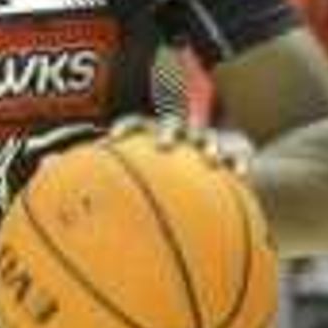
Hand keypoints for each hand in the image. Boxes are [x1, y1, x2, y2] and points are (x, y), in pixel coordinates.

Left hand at [109, 113, 256, 174]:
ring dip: (208, 145)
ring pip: (209, 138)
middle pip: (173, 126)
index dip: (127, 126)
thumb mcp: (152, 182)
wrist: (222, 172)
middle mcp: (183, 135)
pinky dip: (240, 162)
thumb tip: (84, 203)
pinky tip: (242, 174)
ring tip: (210, 158)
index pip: (139, 124)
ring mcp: (210, 140)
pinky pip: (240, 154)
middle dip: (168, 133)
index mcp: (158, 136)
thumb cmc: (175, 182)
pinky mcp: (237, 150)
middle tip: (163, 146)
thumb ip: (126, 186)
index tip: (113, 137)